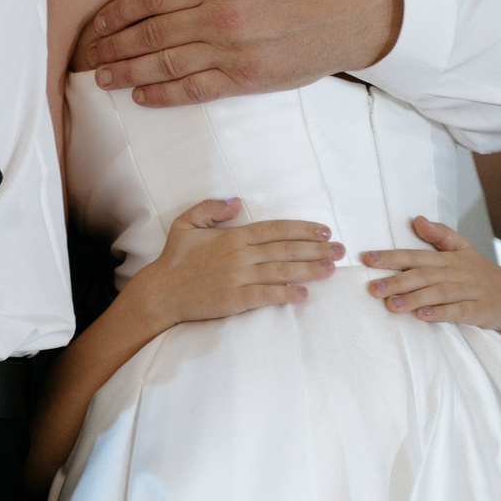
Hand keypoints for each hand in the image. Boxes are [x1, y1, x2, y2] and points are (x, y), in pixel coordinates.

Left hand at [79, 0, 402, 105]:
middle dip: (117, 44)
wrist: (355, 15)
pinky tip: (142, 95)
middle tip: (89, 53)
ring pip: (169, 65)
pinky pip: (198, 89)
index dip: (121, 10)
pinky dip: (166, 94)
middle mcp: (222, 19)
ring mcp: (235, 53)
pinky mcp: (248, 79)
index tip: (99, 22)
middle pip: (154, 33)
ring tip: (102, 78)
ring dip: (130, 72)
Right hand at [126, 198, 338, 328]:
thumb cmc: (174, 258)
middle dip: (316, 248)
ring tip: (331, 268)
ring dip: (309, 269)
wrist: (160, 292)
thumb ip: (211, 208)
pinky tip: (304, 293)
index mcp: (232, 236)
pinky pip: (266, 295)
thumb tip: (235, 200)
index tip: (324, 230)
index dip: (302, 229)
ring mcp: (238, 278)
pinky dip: (286, 294)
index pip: (275, 229)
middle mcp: (240, 255)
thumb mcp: (186, 223)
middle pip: (285, 249)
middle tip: (340, 249)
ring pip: (281, 271)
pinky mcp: (234, 300)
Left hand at [362, 217, 500, 327]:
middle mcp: (456, 272)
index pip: (415, 256)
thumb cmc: (481, 273)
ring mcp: (468, 291)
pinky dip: (441, 313)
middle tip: (372, 288)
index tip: (367, 258)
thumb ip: (440, 235)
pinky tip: (423, 316)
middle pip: (423, 275)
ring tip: (391, 305)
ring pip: (438, 293)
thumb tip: (416, 219)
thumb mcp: (463, 249)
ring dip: (414, 298)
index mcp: (448, 258)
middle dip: (396, 281)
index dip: (392, 257)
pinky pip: (458, 311)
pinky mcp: (478, 310)